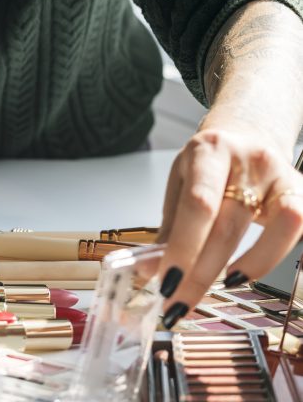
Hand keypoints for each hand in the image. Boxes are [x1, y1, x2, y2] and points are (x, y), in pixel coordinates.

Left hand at [155, 126, 302, 326]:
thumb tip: (149, 270)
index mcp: (209, 150)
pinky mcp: (301, 192)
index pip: (198, 203)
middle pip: (226, 225)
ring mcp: (278, 175)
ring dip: (235, 272)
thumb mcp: (181, 181)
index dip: (183, 246)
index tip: (166, 282)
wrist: (249, 134)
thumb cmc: (211, 164)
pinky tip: (240, 276)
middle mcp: (247, 159)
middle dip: (198, 273)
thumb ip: (170, 226)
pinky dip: (265, 260)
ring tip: (204, 291)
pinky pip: (292, 231)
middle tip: (177, 302)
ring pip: (263, 232)